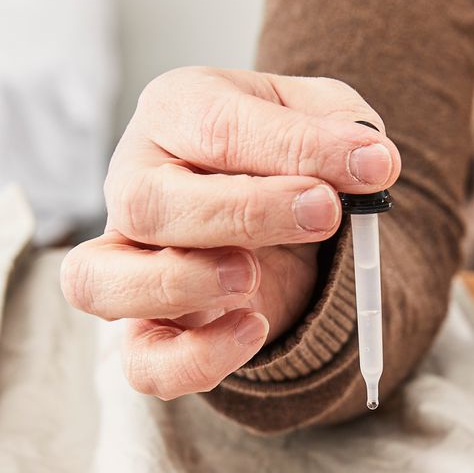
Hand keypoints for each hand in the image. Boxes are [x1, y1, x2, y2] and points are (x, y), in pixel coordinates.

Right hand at [60, 67, 400, 399]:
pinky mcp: (146, 329)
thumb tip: (371, 160)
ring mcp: (126, 260)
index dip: (298, 149)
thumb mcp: (325, 117)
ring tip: (252, 275)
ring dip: (180, 283)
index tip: (374, 166)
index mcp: (174, 111)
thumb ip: (343, 128)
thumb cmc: (291, 154)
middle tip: (324, 213)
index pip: (216, 127)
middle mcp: (133, 182)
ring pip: (100, 282)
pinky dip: (192, 359)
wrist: (284, 214)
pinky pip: (141, 361)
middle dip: (243, 212)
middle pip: (144, 203)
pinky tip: (253, 329)